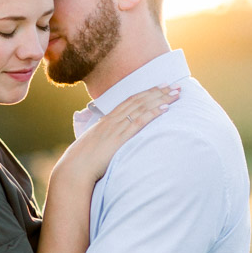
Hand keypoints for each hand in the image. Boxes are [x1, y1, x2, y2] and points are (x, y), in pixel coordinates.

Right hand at [57, 84, 179, 183]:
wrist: (75, 167)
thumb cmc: (84, 160)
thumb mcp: (95, 145)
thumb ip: (105, 141)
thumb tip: (112, 143)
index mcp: (107, 120)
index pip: (130, 101)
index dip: (146, 92)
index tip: (159, 86)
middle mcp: (113, 120)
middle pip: (139, 101)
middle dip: (158, 92)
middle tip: (175, 85)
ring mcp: (116, 128)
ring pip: (142, 108)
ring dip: (160, 99)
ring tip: (176, 93)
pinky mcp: (120, 139)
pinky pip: (139, 122)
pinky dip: (153, 114)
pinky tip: (165, 109)